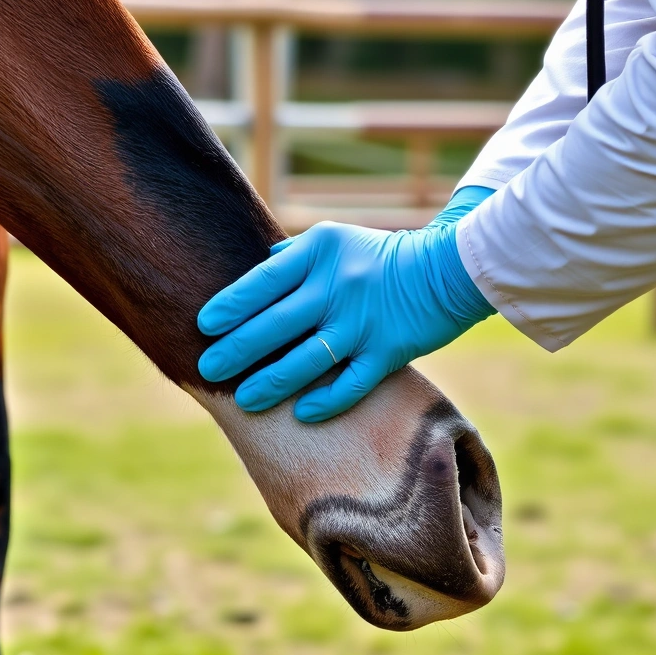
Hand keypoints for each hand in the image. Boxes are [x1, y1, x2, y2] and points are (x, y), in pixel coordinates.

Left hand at [197, 187, 496, 421]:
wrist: (451, 266)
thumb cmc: (383, 256)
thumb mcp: (338, 240)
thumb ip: (296, 255)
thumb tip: (259, 263)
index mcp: (321, 251)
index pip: (264, 280)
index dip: (232, 305)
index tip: (205, 325)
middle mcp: (339, 284)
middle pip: (277, 324)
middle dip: (238, 350)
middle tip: (208, 369)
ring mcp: (364, 319)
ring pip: (307, 359)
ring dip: (272, 382)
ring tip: (244, 400)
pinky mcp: (389, 349)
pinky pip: (351, 382)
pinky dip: (326, 401)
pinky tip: (303, 414)